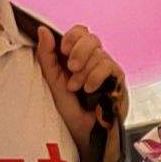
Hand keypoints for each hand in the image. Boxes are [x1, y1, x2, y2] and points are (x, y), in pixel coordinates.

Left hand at [37, 23, 120, 141]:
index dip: (72, 36)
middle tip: (72, 69)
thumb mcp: (52, 80)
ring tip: (77, 88)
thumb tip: (43, 30)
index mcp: (77, 56)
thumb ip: (47, 55)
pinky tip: (90, 89)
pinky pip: (107, 66)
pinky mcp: (117, 79)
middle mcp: (93, 59)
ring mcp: (107, 68)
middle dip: (79, 51)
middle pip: (91, 38)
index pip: (80, 32)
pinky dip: (95, 76)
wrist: (83, 131)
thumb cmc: (69, 108)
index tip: (63, 50)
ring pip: (98, 53)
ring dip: (84, 72)